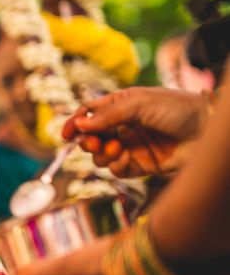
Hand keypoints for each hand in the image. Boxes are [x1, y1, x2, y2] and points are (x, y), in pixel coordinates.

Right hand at [63, 87, 208, 176]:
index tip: (66, 135)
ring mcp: (131, 147)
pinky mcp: (140, 166)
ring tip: (117, 148)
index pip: (90, 115)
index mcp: (121, 106)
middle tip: (92, 143)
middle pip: (91, 137)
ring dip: (102, 153)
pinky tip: (125, 158)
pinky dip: (115, 165)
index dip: (75, 124)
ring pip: (100, 156)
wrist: (207, 130)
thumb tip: (79, 125)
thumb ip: (108, 115)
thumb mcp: (138, 104)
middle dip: (86, 141)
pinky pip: (116, 170)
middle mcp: (123, 127)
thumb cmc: (177, 108)